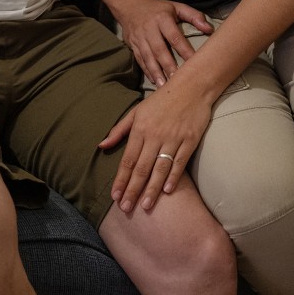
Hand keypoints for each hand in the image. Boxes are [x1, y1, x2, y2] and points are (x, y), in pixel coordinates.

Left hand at [99, 81, 211, 211]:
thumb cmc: (161, 100)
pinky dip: (174, 176)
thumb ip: (119, 131)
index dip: (121, 179)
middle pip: (142, 168)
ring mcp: (173, 138)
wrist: (192, 86)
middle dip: (133, 190)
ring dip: (152, 188)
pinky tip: (167, 190)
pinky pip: (180, 162)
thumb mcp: (136, 112)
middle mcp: (155, 136)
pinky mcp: (190, 140)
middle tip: (126, 208)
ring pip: (160, 168)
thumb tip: (101, 145)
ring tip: (146, 206)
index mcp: (140, 130)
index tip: (115, 196)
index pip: (127, 160)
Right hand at [113, 0, 212, 86]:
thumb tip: (209, 29)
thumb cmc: (159, 9)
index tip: (193, 62)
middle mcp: (149, 29)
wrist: (130, 6)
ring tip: (164, 85)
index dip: (184, 50)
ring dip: (156, 72)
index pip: (174, 37)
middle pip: (159, 49)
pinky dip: (147, 71)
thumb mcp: (176, 7)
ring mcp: (139, 38)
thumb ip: (194, 16)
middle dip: (168, 65)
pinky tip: (155, 81)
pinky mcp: (133, 45)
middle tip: (177, 78)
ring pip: (148, 57)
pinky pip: (140, 60)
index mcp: (162, 19)